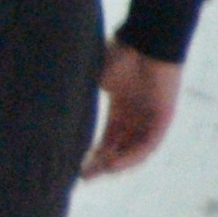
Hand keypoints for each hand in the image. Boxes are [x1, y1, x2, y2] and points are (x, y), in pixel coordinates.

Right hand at [80, 42, 183, 178]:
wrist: (144, 40)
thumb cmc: (118, 54)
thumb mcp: (94, 80)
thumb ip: (83, 98)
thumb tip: (54, 114)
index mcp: (121, 107)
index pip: (109, 137)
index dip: (94, 152)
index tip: (76, 164)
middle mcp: (136, 116)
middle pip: (120, 147)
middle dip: (101, 163)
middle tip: (83, 176)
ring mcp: (150, 117)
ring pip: (134, 150)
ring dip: (116, 164)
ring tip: (96, 173)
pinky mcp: (163, 118)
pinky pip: (148, 145)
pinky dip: (132, 156)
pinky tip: (114, 164)